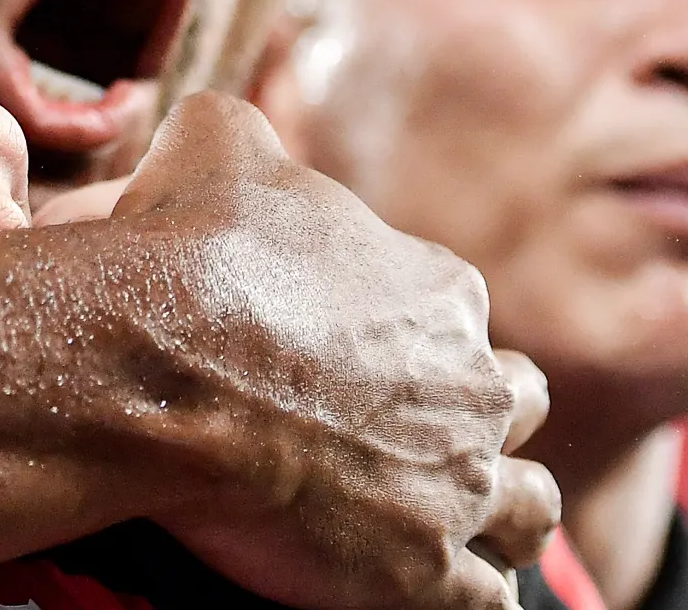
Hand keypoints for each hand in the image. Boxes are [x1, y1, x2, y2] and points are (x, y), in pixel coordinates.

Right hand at [118, 94, 561, 609]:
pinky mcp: (424, 572)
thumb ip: (241, 132)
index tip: (355, 344)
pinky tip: (426, 586)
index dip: (411, 328)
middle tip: (413, 429)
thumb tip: (223, 125)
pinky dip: (464, 593)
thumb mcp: (214, 141)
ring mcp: (456, 482)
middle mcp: (469, 383)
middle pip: (519, 400)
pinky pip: (486, 602)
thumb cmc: (186, 249)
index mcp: (437, 288)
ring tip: (450, 518)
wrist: (156, 359)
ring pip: (530, 506)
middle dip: (479, 413)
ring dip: (499, 509)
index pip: (458, 308)